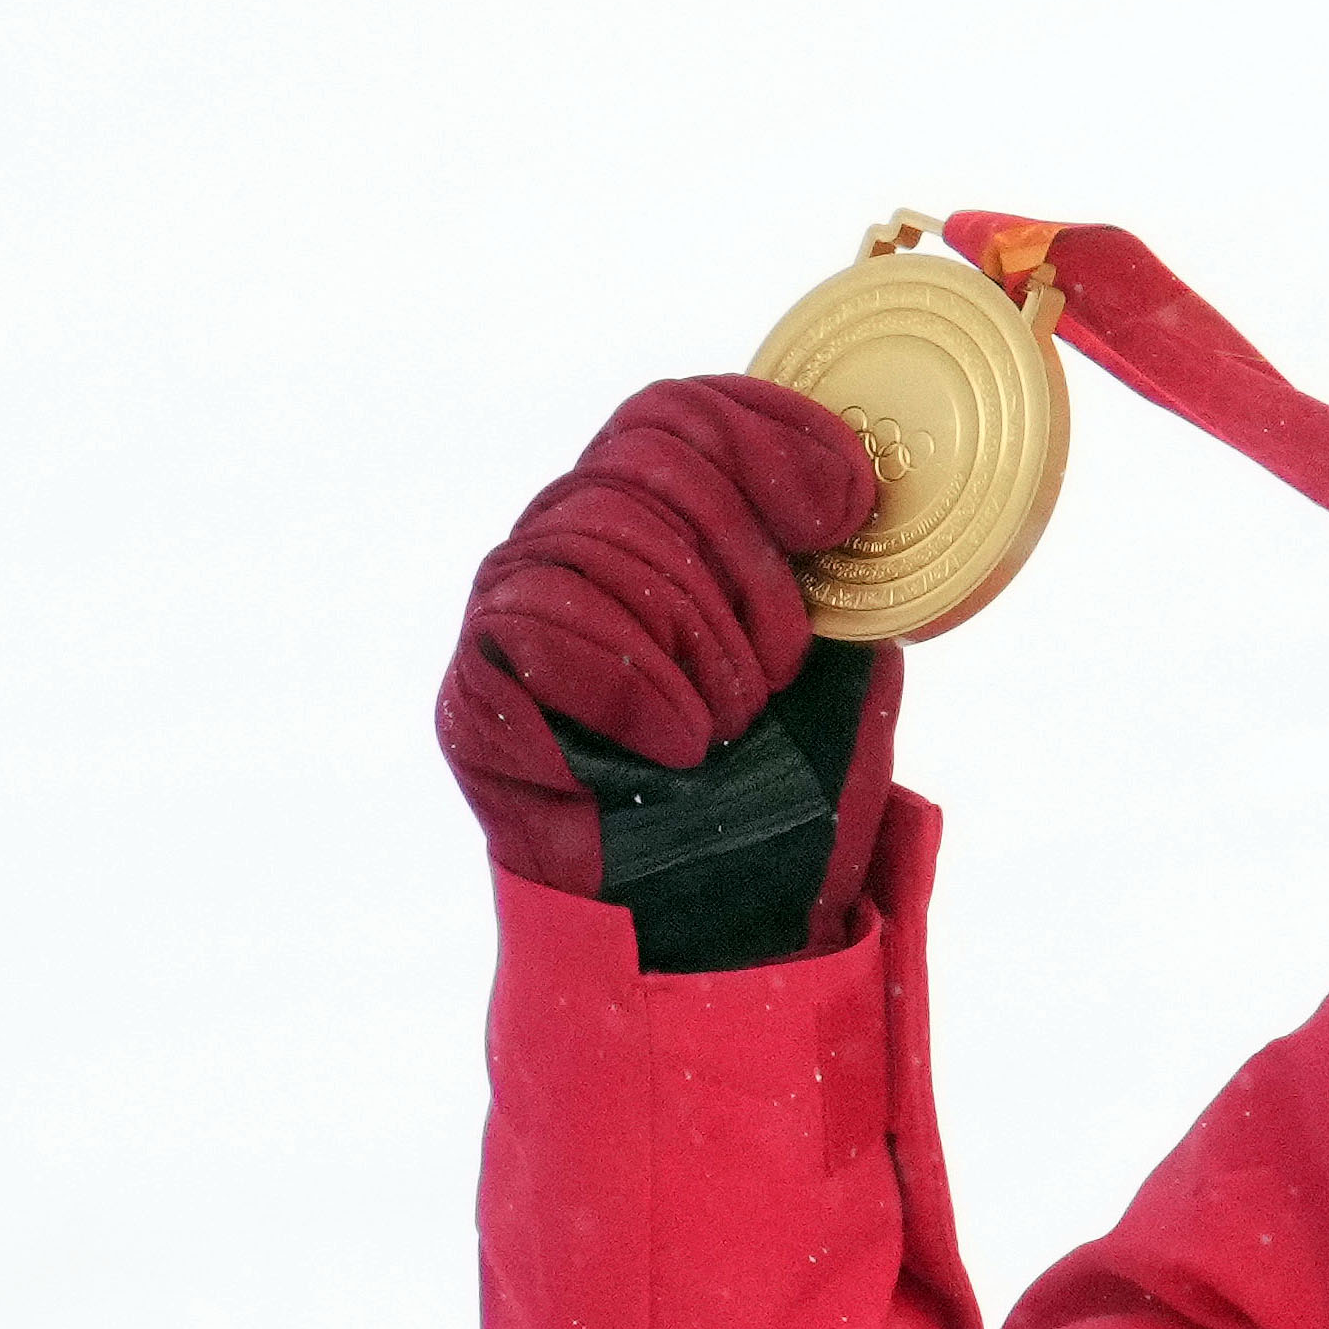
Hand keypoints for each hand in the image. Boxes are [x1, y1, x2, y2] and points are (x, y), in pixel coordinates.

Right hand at [436, 376, 895, 938]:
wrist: (733, 916)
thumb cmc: (789, 784)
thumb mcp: (847, 658)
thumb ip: (836, 565)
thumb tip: (852, 474)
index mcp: (664, 519)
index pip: (681, 412)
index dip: (767, 437)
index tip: (842, 511)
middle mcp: (578, 540)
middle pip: (647, 462)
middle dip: (745, 567)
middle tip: (782, 671)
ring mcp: (516, 606)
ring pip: (595, 536)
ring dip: (697, 639)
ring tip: (732, 723)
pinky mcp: (476, 687)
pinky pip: (536, 620)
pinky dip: (630, 678)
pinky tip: (678, 742)